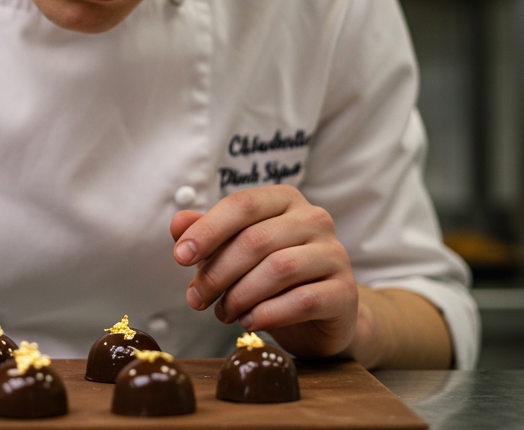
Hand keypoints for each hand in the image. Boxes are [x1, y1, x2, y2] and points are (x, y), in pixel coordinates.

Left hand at [169, 184, 355, 358]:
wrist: (323, 315)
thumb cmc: (272, 277)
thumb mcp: (236, 252)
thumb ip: (208, 235)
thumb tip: (177, 223)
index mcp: (285, 200)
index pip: (242, 204)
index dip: (207, 230)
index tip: (179, 258)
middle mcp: (315, 219)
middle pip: (255, 240)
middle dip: (217, 272)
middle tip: (195, 299)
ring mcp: (335, 254)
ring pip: (278, 269)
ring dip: (240, 295)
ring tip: (222, 313)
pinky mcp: (346, 291)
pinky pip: (303, 300)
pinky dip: (268, 313)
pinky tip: (248, 322)